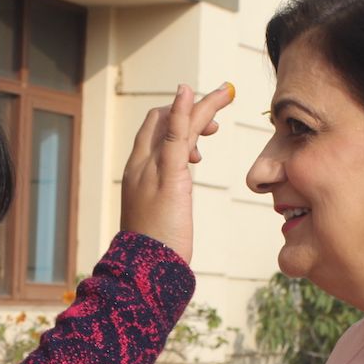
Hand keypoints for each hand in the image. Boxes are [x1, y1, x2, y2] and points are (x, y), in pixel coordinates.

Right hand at [120, 82, 234, 263]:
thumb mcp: (159, 217)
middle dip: (191, 104)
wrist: (144, 270)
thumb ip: (166, 199)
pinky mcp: (168, 176)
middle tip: (222, 96)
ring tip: (227, 93)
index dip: (176, 119)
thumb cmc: (154, 251)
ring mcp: (151, 168)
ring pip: (175, 123)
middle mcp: (140, 165)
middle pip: (162, 120)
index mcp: (136, 173)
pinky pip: (174, 135)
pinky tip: (192, 94)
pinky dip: (183, 111)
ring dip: (202, 102)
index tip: (203, 128)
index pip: (153, 132)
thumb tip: (175, 198)